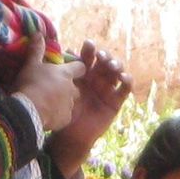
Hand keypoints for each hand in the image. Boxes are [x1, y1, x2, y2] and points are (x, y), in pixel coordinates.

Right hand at [11, 56, 85, 134]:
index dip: (76, 68)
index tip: (68, 70)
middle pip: (75, 87)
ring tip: (47, 104)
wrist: (29, 110)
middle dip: (67, 89)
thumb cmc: (30, 83)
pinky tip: (46, 115)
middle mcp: (72, 89)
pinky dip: (57, 116)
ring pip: (70, 103)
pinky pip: (64, 116)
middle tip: (52, 89)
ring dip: (62, 102)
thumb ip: (37, 50)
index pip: (80, 67)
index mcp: (65, 74)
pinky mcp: (66, 119)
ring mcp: (70, 105)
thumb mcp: (31, 64)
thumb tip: (38, 33)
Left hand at [50, 40, 131, 169]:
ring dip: (116, 65)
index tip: (87, 45)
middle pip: (104, 61)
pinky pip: (125, 89)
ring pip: (116, 71)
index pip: (88, 56)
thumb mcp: (60, 88)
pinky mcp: (116, 101)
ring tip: (111, 65)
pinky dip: (127, 81)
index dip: (89, 50)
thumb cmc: (63, 110)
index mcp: (83, 72)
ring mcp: (108, 88)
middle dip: (103, 55)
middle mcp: (97, 77)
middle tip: (99, 55)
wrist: (71, 134)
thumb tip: (52, 45)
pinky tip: (123, 77)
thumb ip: (58, 69)